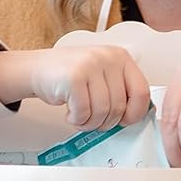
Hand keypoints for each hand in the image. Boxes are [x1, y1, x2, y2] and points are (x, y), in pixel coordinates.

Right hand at [0, 45, 150, 130]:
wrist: (38, 68)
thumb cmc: (71, 76)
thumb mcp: (102, 76)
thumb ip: (120, 90)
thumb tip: (135, 116)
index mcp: (121, 57)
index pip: (141, 91)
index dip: (134, 113)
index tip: (124, 121)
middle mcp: (108, 58)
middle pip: (119, 107)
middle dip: (104, 122)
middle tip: (92, 119)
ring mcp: (90, 65)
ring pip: (102, 112)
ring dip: (89, 123)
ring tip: (80, 116)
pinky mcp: (74, 77)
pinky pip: (83, 112)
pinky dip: (76, 119)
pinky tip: (70, 112)